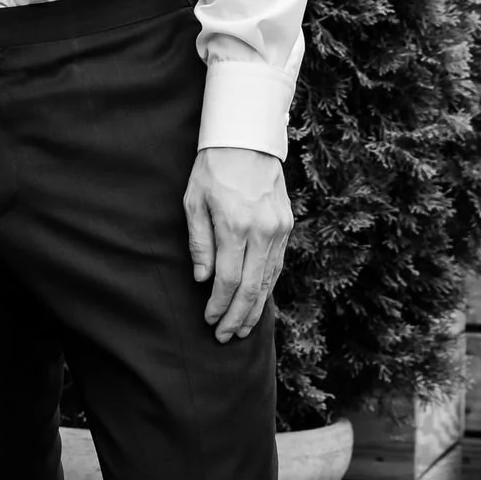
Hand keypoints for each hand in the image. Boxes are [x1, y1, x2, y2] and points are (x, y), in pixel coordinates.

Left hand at [184, 147, 293, 342]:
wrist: (247, 142)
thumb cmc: (212, 169)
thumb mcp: (193, 201)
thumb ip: (199, 242)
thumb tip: (202, 278)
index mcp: (236, 226)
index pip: (229, 280)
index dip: (219, 305)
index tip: (209, 320)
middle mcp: (263, 232)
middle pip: (253, 288)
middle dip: (238, 317)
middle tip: (224, 337)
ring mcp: (279, 230)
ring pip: (270, 281)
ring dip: (255, 308)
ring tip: (241, 329)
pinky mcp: (287, 227)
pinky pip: (278, 265)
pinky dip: (267, 288)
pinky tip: (257, 302)